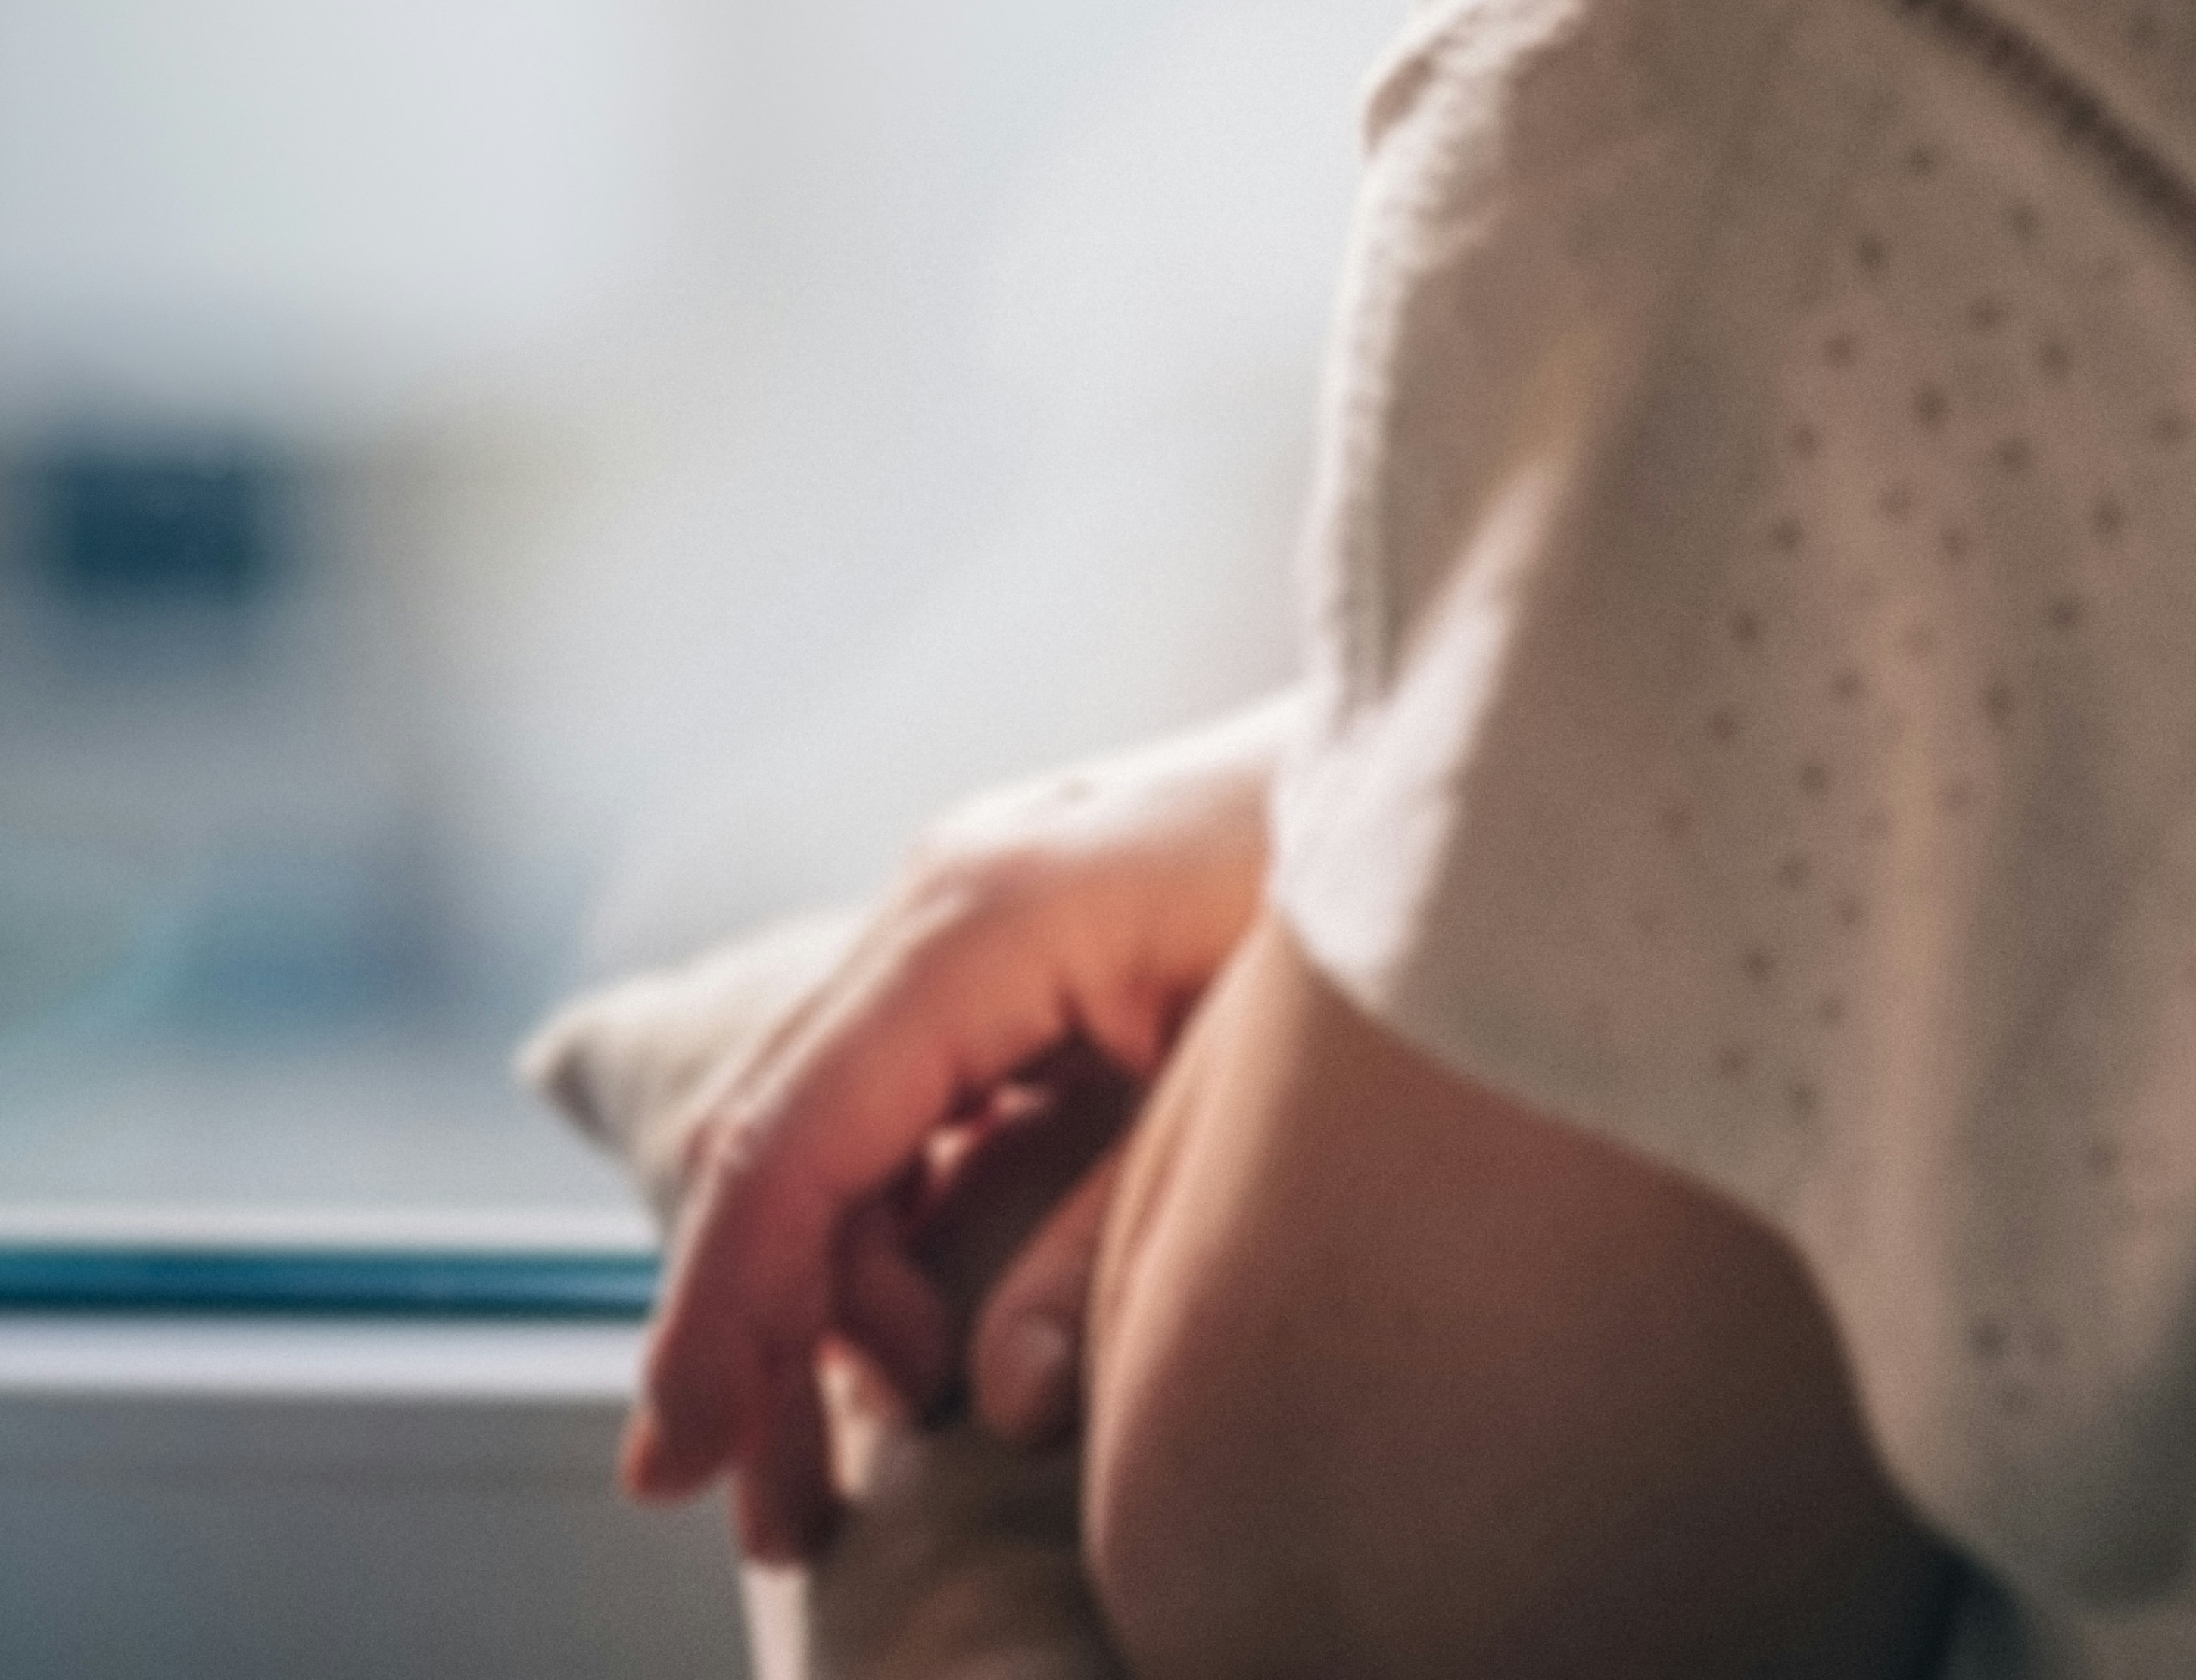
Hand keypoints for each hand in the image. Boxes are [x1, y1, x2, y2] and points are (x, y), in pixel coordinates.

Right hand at [622, 695, 1288, 1563]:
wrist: (1449, 749)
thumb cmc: (1366, 888)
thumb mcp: (1246, 1074)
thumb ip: (1113, 1230)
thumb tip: (1000, 1394)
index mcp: (986, 915)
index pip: (794, 1137)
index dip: (723, 1312)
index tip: (675, 1466)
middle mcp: (950, 894)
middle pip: (787, 1137)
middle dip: (759, 1336)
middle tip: (771, 1518)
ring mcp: (976, 908)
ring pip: (835, 1125)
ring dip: (830, 1292)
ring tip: (860, 1456)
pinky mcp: (1017, 938)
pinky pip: (907, 1097)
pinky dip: (896, 1226)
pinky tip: (931, 1336)